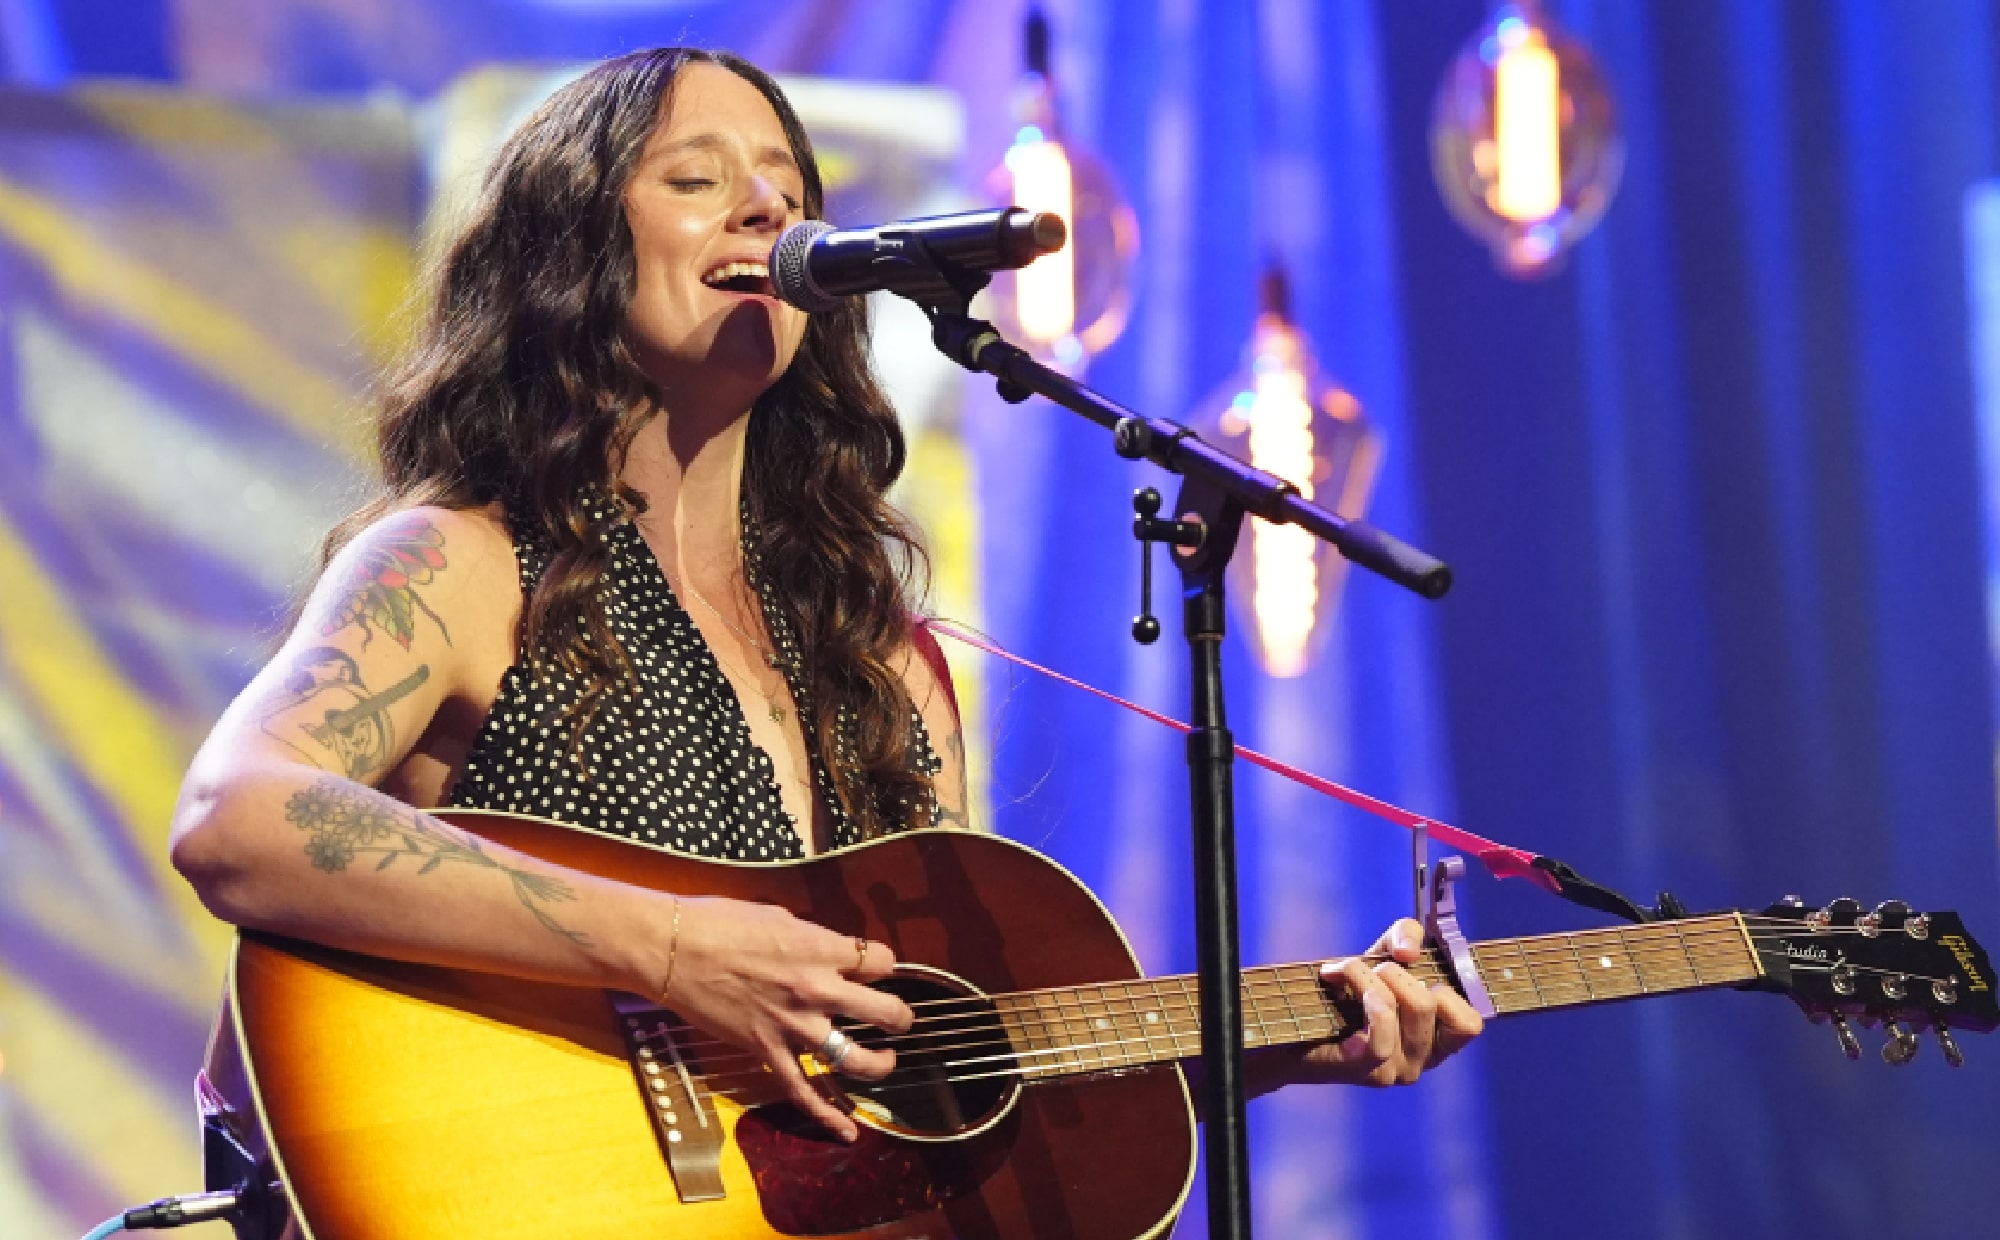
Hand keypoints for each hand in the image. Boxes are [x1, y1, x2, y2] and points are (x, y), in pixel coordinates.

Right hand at [662, 896, 912, 1140]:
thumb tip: (826, 950)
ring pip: (856, 1057)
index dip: (883, 963)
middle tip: (898, 1017)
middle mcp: (817, 990)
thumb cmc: (721, 923)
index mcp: (823, 950)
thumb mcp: (780, 917)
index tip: (876, 966)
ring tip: (887, 1059)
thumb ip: (812, 939)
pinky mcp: (767, 1051)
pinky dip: (827, 1115)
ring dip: (880, 1062)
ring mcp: (794, 1026)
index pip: (881, 961)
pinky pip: (803, 1091)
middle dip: (899, 1016)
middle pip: (884, 1010)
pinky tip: (848, 1131)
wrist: (674, 950)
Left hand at [1264, 918, 1483, 1089]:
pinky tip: (1337, 979)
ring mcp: (1395, 1070)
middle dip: (1397, 972)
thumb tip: (1409, 953)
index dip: (1449, 989)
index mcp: (1437, 1040)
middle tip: (1373, 968)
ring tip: (1347, 970)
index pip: (1470, 1024)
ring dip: (1369, 976)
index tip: (1419, 974)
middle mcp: (1422, 1061)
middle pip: (1429, 1005)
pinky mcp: (1365, 1070)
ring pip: (1400, 1009)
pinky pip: (1378, 1033)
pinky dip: (1359, 990)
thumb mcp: (1384, 955)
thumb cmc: (1347, 993)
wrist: (1293, 1024)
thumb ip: (1406, 937)